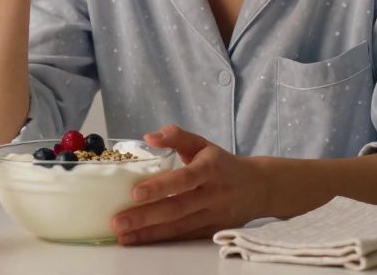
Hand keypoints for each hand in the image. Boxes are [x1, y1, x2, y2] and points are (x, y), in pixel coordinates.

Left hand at [111, 124, 269, 245]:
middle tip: (117, 221)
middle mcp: (213, 194)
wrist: (259, 187)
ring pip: (179, 227)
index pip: (184, 179)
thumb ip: (176, 137)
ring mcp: (214, 215)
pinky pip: (185, 237)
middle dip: (145, 216)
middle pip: (177, 208)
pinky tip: (140, 240)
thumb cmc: (223, 163)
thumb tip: (149, 137)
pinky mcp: (213, 230)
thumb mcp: (203, 144)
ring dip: (149, 233)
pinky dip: (161, 239)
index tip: (135, 193)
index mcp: (211, 168)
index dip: (161, 187)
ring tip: (122, 235)